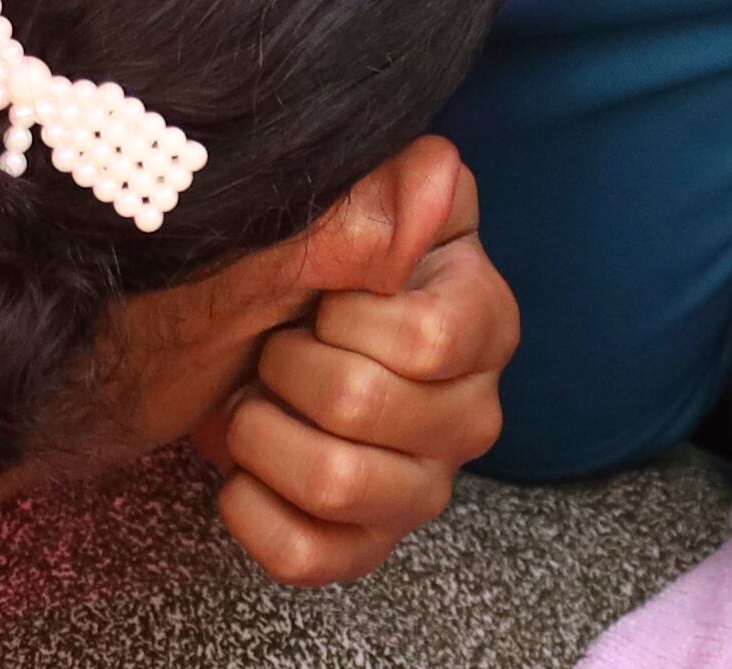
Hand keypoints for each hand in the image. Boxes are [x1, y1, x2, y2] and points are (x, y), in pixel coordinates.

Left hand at [203, 141, 519, 585]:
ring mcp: (423, 490)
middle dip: (288, 365)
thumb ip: (394, 183)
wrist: (255, 334)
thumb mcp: (352, 201)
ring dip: (263, 433)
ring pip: (335, 484)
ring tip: (260, 402)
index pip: (427, 341)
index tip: (325, 295)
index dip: (348, 315)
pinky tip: (245, 470)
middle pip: (362, 407)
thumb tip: (436, 174)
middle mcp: (474, 416)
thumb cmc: (314, 263)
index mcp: (485, 324)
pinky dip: (251, 509)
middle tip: (278, 346)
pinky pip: (307, 557)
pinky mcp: (368, 547)